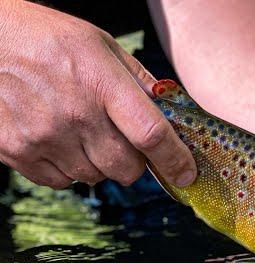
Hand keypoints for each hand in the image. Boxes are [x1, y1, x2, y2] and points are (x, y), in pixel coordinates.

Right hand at [0, 1, 195, 188]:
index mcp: (100, 81)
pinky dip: (67, 168)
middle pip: (127, 169)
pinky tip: (56, 138)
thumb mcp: (99, 45)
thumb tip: (174, 114)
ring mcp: (44, 136)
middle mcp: (74, 113)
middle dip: (133, 162)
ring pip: (96, 178)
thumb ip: (139, 82)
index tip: (186, 174)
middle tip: (119, 139)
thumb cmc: (45, 39)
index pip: (151, 134)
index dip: (175, 160)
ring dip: (97, 163)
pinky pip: (62, 182)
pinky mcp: (17, 152)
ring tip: (78, 129)